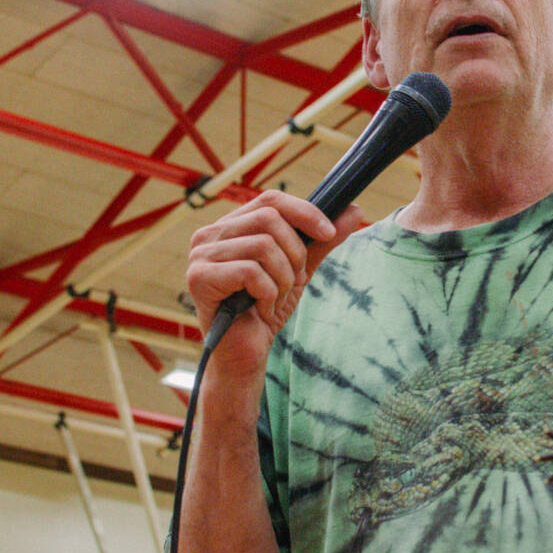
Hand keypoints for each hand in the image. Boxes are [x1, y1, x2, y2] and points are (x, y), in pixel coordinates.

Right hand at [185, 190, 362, 405]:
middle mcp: (210, 234)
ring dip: (282, 279)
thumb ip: (321, 240)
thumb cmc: (266, 308)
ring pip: (263, 246)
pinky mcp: (199, 277)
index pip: (271, 199)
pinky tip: (262, 310)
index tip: (329, 233)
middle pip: (270, 218)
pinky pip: (250, 272)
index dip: (305, 212)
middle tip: (292, 282)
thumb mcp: (300, 269)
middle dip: (294, 253)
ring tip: (274, 299)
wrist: (246, 353)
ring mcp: (200, 255)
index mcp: (231, 226)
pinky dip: (268, 294)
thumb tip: (354, 210)